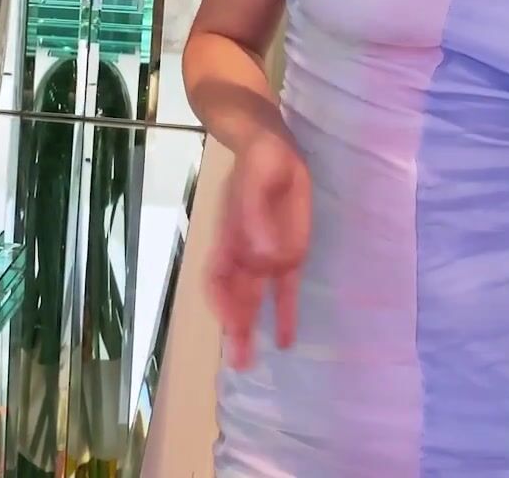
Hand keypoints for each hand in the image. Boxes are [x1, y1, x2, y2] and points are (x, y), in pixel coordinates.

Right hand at [206, 129, 311, 370]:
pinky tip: (284, 338)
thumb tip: (262, 255)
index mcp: (230, 236)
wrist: (271, 147)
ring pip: (255, 298)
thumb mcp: (259, 177)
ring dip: (251, 327)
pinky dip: (284, 313)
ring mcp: (265, 256)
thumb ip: (257, 215)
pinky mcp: (289, 254)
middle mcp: (244, 252)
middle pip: (234, 295)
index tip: (229, 323)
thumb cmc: (260, 158)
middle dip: (234, 328)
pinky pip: (285, 289)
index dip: (222, 300)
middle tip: (237, 362)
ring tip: (250, 361)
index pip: (219, 276)